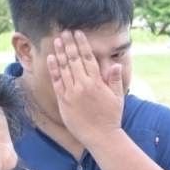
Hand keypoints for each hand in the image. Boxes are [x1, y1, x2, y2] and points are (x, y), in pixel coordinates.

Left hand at [46, 29, 123, 148]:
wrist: (101, 137)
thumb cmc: (111, 118)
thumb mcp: (118, 97)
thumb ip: (115, 80)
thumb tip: (115, 64)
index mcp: (97, 82)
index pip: (88, 58)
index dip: (82, 44)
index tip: (78, 34)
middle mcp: (83, 85)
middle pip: (74, 59)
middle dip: (69, 44)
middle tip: (65, 32)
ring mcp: (72, 92)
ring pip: (64, 68)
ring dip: (60, 53)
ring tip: (57, 41)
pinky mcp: (64, 101)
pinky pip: (57, 81)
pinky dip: (54, 69)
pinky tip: (51, 58)